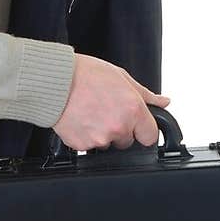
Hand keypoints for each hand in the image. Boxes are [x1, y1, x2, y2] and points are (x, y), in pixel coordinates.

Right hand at [52, 53, 170, 150]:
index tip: (137, 125)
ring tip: (91, 113)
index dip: (143, 130)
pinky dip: (85, 136)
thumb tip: (164, 102)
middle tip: (106, 111)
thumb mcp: (122, 77)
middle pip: (127, 142)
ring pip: (107, 144)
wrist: (55, 81)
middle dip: (120, 130)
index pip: (150, 136)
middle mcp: (118, 126)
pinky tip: (81, 119)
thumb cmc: (86, 74)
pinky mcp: (81, 145)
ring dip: (102, 134)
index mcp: (133, 110)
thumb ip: (146, 95)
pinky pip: (88, 146)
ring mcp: (99, 138)